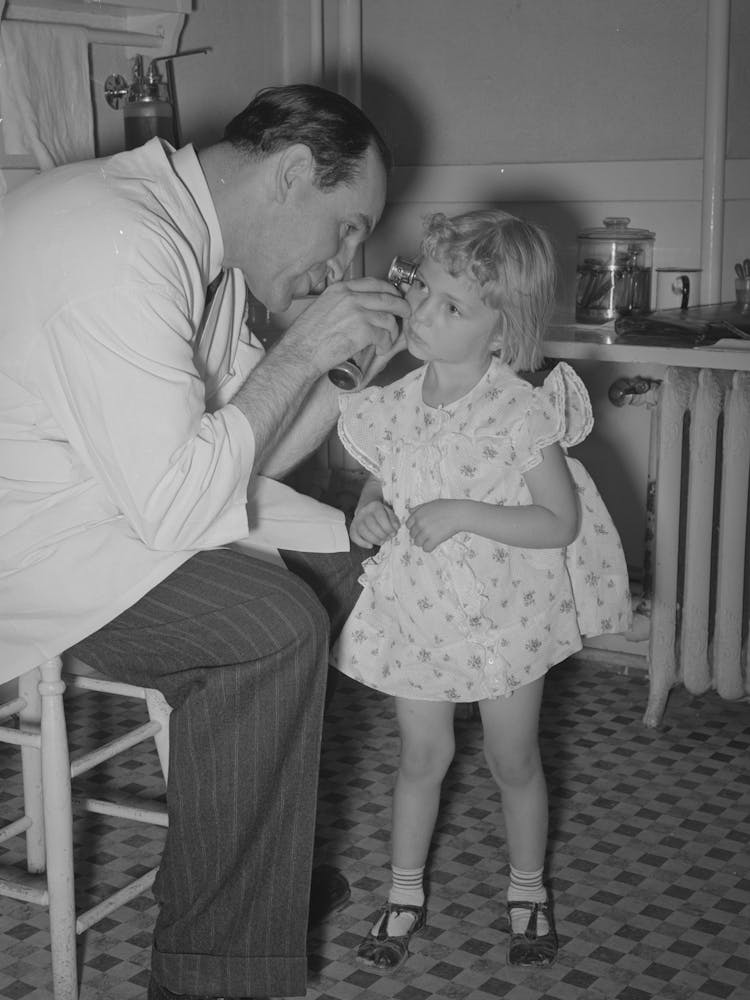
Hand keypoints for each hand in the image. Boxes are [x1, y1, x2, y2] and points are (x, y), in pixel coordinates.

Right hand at [285, 278, 410, 378]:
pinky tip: (380, 349)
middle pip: (388, 297)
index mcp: (340, 290)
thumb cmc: (306, 337)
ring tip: (388, 340)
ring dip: (393, 331)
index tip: (395, 298)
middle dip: (401, 307)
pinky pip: (385, 335)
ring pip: (389, 317)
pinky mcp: (362, 330)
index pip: (373, 283)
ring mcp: (357, 312)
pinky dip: (386, 344)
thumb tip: (358, 307)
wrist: (299, 352)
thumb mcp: (322, 308)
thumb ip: (341, 303)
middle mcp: (350, 297)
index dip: (389, 290)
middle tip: (405, 315)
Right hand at [350, 499, 399, 547]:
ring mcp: (357, 520)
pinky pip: (354, 536)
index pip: (380, 516)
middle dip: (381, 534)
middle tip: (387, 538)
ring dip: (374, 539)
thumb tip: (395, 528)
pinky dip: (362, 543)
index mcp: (375, 506)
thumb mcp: (389, 512)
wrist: (367, 508)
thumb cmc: (381, 513)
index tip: (393, 533)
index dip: (388, 527)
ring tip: (381, 542)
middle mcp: (364, 512)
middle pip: (371, 524)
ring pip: (362, 531)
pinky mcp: (353, 527)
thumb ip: (393, 520)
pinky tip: (370, 545)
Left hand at [406, 499, 463, 551]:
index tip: (420, 528)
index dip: (414, 527)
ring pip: (417, 543)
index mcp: (418, 514)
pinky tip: (434, 543)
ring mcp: (426, 532)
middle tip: (427, 534)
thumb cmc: (447, 507)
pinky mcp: (433, 540)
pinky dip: (429, 548)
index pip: (408, 525)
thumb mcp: (431, 503)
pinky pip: (426, 549)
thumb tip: (410, 510)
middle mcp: (419, 523)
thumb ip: (419, 508)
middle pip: (412, 535)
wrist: (459, 514)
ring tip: (430, 539)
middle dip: (418, 535)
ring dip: (423, 542)